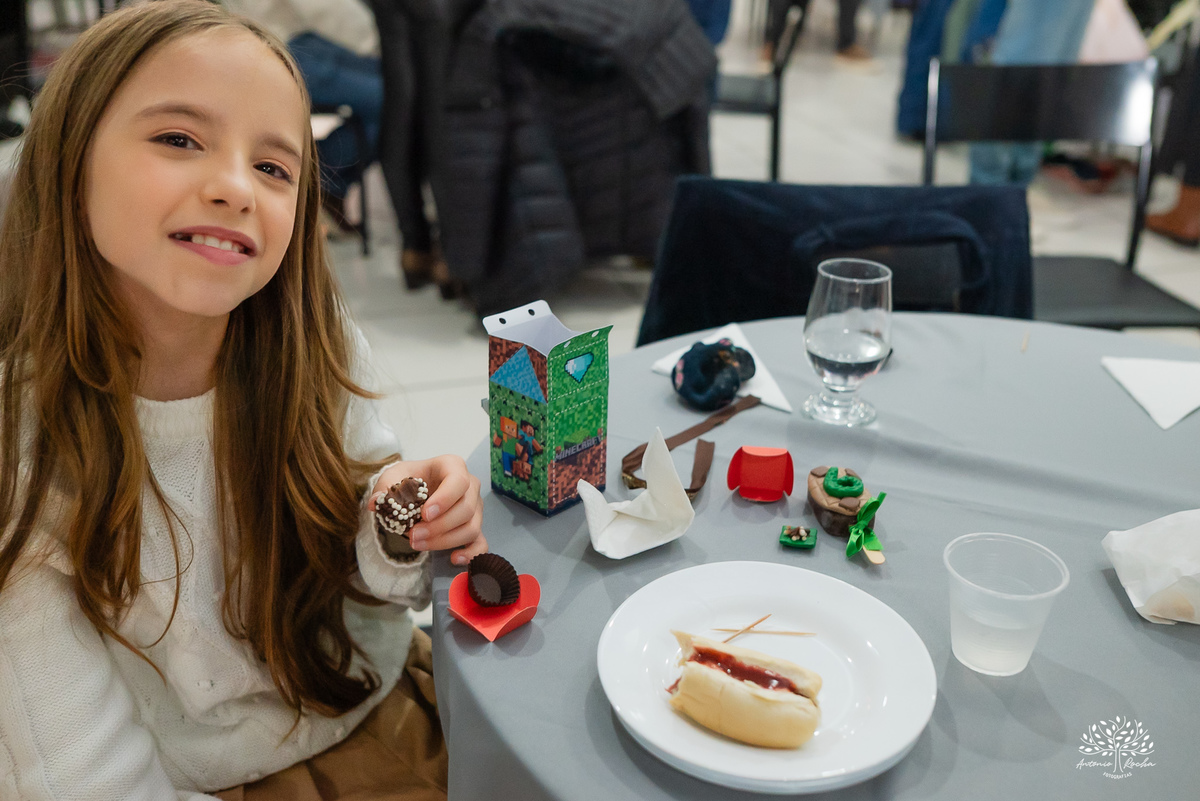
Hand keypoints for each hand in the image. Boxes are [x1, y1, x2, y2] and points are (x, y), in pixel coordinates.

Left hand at [369, 455, 485, 566]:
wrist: (416, 489)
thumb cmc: (409, 479)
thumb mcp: (393, 477)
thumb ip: (384, 487)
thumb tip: (377, 503)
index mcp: (453, 466)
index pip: (458, 481)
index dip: (444, 499)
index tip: (424, 514)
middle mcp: (470, 486)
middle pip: (466, 509)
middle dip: (439, 527)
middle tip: (412, 536)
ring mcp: (475, 507)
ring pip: (471, 528)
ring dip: (445, 541)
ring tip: (418, 545)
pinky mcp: (475, 526)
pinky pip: (481, 543)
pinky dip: (471, 553)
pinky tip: (454, 559)